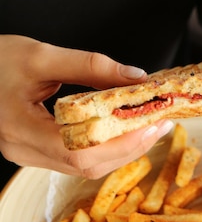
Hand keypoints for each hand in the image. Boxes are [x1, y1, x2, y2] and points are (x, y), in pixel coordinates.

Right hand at [0, 35, 172, 178]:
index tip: (153, 124)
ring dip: (120, 149)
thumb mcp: (41, 55)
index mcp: (20, 128)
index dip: (121, 143)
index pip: (80, 152)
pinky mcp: (32, 150)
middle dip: (130, 147)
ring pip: (83, 166)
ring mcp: (27, 154)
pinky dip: (102, 147)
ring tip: (148, 126)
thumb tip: (134, 77)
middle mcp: (23, 150)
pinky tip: (121, 131)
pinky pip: (74, 159)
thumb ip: (90, 66)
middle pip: (87, 165)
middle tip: (160, 124)